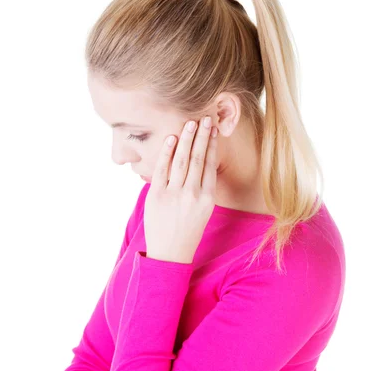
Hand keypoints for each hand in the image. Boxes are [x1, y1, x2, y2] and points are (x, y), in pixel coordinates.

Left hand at [144, 116, 217, 263]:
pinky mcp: (157, 196)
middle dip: (201, 136)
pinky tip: (171, 139)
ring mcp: (175, 195)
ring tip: (190, 122)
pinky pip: (162, 169)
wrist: (170, 253)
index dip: (211, 145)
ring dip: (187, 139)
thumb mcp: (203, 211)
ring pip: (182, 161)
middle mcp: (193, 195)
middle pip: (198, 158)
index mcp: (207, 198)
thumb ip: (201, 189)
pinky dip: (167, 152)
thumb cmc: (187, 231)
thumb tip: (196, 164)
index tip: (212, 129)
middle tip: (204, 117)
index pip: (210, 165)